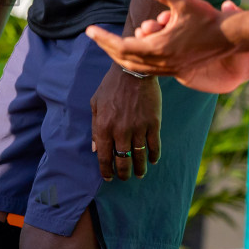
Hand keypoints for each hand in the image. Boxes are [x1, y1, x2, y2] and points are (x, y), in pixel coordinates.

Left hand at [85, 0, 239, 81]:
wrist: (231, 37)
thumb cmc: (207, 17)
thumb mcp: (182, 0)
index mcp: (160, 47)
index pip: (122, 46)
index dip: (104, 38)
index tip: (89, 30)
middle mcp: (162, 62)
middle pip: (125, 59)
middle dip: (107, 47)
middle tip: (94, 35)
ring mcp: (170, 69)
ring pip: (136, 67)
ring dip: (120, 56)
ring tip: (108, 43)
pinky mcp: (177, 71)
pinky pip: (149, 70)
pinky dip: (135, 61)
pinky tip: (131, 52)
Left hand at [90, 65, 160, 181]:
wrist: (133, 71)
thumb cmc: (111, 86)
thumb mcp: (95, 103)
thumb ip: (95, 127)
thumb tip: (96, 149)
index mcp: (104, 126)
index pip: (104, 156)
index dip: (106, 170)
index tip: (108, 178)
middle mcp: (121, 130)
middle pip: (123, 160)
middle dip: (123, 173)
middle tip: (125, 177)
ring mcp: (138, 128)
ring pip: (139, 156)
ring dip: (139, 169)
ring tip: (139, 174)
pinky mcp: (153, 124)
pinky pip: (154, 146)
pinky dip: (153, 156)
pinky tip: (151, 161)